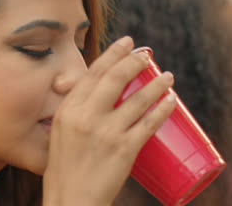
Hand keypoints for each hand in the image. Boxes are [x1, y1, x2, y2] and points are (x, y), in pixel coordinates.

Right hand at [43, 36, 175, 205]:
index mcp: (68, 110)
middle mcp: (86, 117)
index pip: (93, 73)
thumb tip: (96, 92)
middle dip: (135, 61)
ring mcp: (107, 133)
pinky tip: (171, 101)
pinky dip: (163, 109)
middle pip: (116, 78)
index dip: (113, 53)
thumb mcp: (60, 132)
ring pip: (138, 99)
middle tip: (147, 54)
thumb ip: (75, 110)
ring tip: (168, 76)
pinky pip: (149, 123)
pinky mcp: (125, 149)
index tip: (127, 42)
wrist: (71, 201)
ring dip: (157, 84)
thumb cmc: (65, 168)